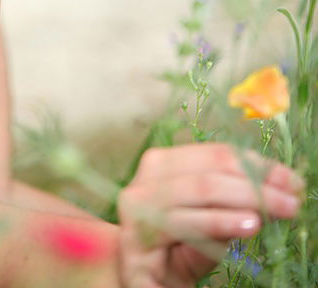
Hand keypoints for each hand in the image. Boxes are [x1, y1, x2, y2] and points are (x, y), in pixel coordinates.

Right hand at [116, 143, 302, 287]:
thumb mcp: (210, 222)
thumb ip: (234, 202)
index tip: (291, 179)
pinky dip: (221, 221)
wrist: (139, 282)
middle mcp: (146, 177)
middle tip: (291, 200)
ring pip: (201, 190)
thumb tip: (280, 186)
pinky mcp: (137, 237)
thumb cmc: (177, 249)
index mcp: (164, 163)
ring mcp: (138, 206)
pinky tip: (247, 225)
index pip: (216, 154)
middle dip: (257, 184)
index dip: (256, 163)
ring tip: (276, 211)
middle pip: (211, 170)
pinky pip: (187, 223)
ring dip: (245, 199)